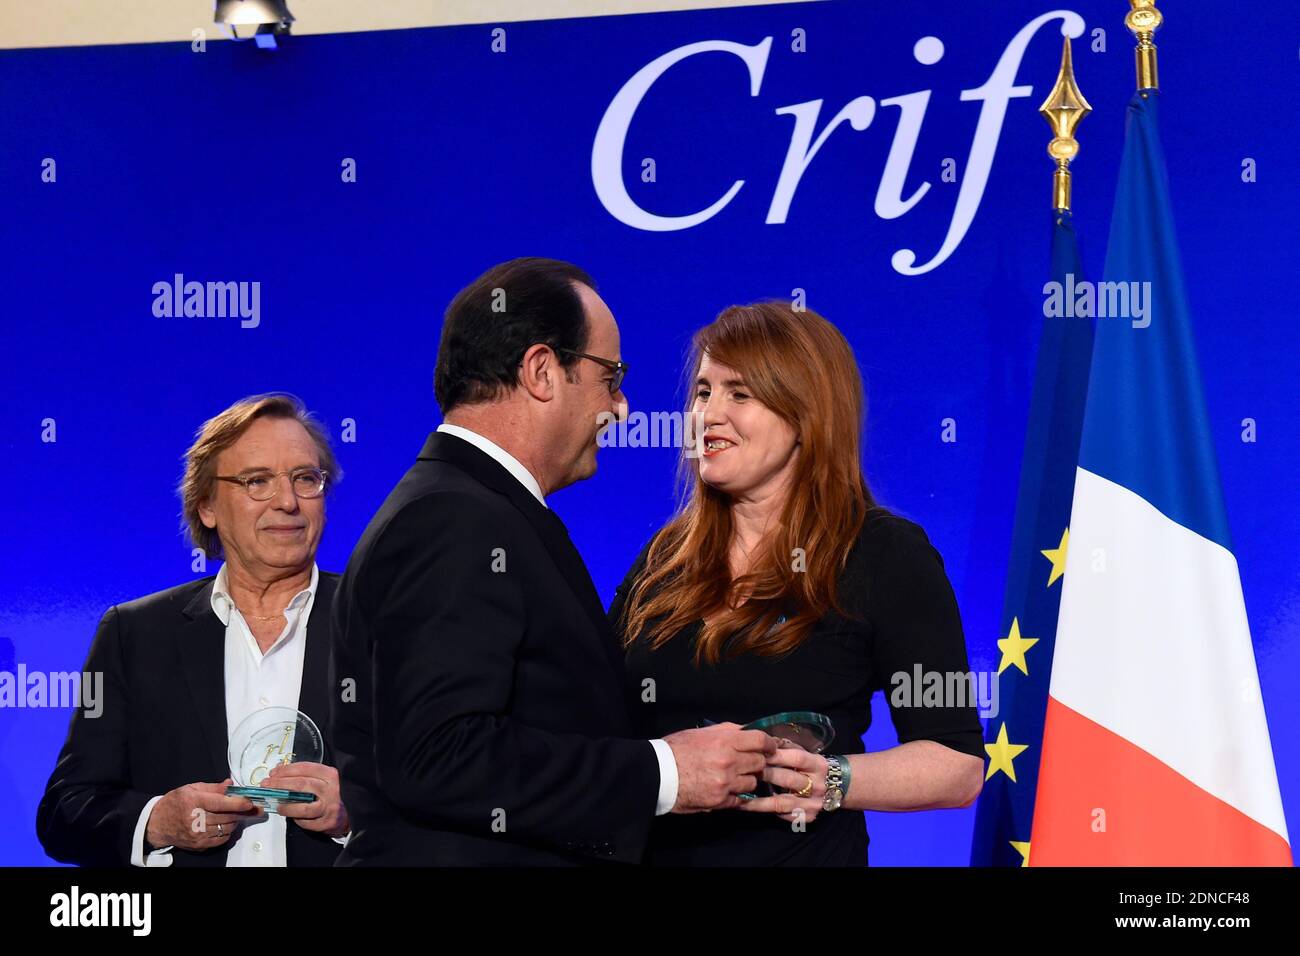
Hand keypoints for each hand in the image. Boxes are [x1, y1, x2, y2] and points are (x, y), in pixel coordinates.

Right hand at [145, 778, 260, 850]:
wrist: (157, 824)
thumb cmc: (175, 803)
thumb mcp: (191, 789)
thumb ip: (213, 787)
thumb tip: (231, 784)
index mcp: (193, 802)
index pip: (220, 803)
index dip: (237, 803)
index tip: (250, 802)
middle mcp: (195, 820)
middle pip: (226, 816)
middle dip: (243, 812)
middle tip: (255, 808)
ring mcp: (197, 834)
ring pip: (226, 827)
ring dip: (235, 820)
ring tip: (236, 814)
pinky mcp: (199, 845)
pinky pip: (221, 839)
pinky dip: (228, 831)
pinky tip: (226, 824)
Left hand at [262, 762, 349, 836]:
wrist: (347, 814)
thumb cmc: (331, 794)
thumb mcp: (323, 779)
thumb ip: (305, 775)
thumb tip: (279, 770)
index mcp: (330, 775)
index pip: (305, 769)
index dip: (286, 770)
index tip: (273, 773)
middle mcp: (331, 790)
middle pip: (301, 785)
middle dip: (280, 784)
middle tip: (267, 785)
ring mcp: (329, 807)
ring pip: (302, 806)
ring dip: (285, 805)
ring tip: (276, 804)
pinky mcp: (325, 822)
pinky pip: (305, 821)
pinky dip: (295, 818)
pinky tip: (289, 815)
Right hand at [663, 723, 778, 812]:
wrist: (658, 773)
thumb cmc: (677, 749)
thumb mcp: (702, 732)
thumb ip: (728, 731)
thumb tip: (747, 731)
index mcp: (725, 741)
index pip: (760, 740)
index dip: (769, 744)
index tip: (770, 747)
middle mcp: (729, 761)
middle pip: (759, 762)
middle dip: (757, 762)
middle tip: (748, 762)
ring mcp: (725, 782)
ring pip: (752, 782)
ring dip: (746, 779)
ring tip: (732, 776)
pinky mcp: (720, 800)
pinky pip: (739, 798)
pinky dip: (735, 794)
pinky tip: (725, 789)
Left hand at [739, 742, 829, 824]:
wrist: (839, 786)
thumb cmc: (813, 766)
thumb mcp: (806, 753)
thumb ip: (788, 747)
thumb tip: (764, 738)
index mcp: (818, 764)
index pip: (796, 758)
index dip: (776, 754)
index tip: (756, 751)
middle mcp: (818, 785)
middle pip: (788, 779)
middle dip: (765, 774)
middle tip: (743, 770)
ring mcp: (814, 803)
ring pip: (782, 802)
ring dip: (759, 799)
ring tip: (739, 794)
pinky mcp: (809, 817)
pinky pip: (784, 815)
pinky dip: (766, 811)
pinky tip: (751, 806)